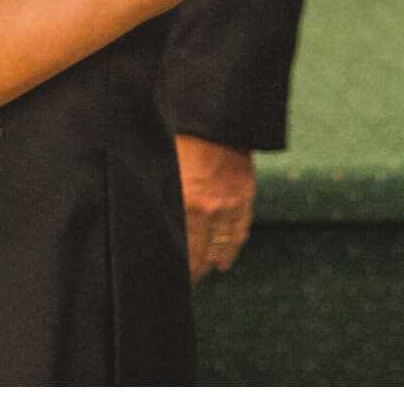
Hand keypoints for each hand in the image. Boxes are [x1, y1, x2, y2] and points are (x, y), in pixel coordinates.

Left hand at [177, 135, 255, 281]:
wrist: (220, 121)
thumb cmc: (185, 138)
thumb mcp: (167, 167)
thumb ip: (164, 194)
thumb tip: (158, 215)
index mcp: (189, 203)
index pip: (187, 248)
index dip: (184, 268)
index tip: (178, 281)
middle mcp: (212, 209)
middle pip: (204, 250)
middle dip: (197, 269)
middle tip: (190, 283)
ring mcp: (231, 205)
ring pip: (225, 244)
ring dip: (216, 260)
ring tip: (207, 271)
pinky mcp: (245, 196)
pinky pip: (240, 229)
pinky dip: (234, 245)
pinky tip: (226, 257)